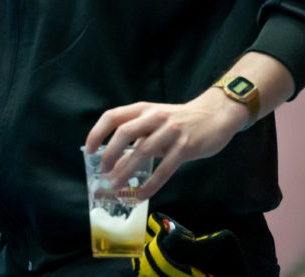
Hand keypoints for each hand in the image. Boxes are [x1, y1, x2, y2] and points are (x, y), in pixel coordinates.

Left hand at [83, 89, 247, 200]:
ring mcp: (171, 131)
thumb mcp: (156, 126)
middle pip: (124, 132)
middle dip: (110, 154)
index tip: (88, 151)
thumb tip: (114, 165)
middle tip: (103, 172)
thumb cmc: (180, 121)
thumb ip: (137, 141)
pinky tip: (141, 195)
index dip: (97, 133)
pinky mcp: (185, 147)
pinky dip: (150, 184)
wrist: (215, 114)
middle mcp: (154, 116)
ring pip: (143, 152)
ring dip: (126, 171)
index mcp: (143, 109)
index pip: (112, 116)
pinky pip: (164, 169)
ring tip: (117, 188)